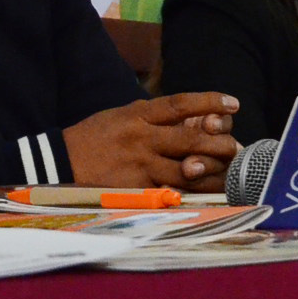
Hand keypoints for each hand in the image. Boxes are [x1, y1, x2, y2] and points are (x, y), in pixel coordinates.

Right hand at [62, 94, 240, 186]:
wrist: (60, 161)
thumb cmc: (95, 137)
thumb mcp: (122, 116)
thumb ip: (153, 117)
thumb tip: (190, 118)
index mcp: (139, 114)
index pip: (180, 104)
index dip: (210, 103)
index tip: (234, 105)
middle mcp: (142, 137)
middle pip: (190, 138)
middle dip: (219, 143)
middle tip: (237, 148)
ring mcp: (139, 164)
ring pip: (186, 169)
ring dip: (212, 172)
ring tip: (229, 175)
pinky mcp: (134, 188)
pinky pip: (168, 192)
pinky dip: (188, 193)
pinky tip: (205, 195)